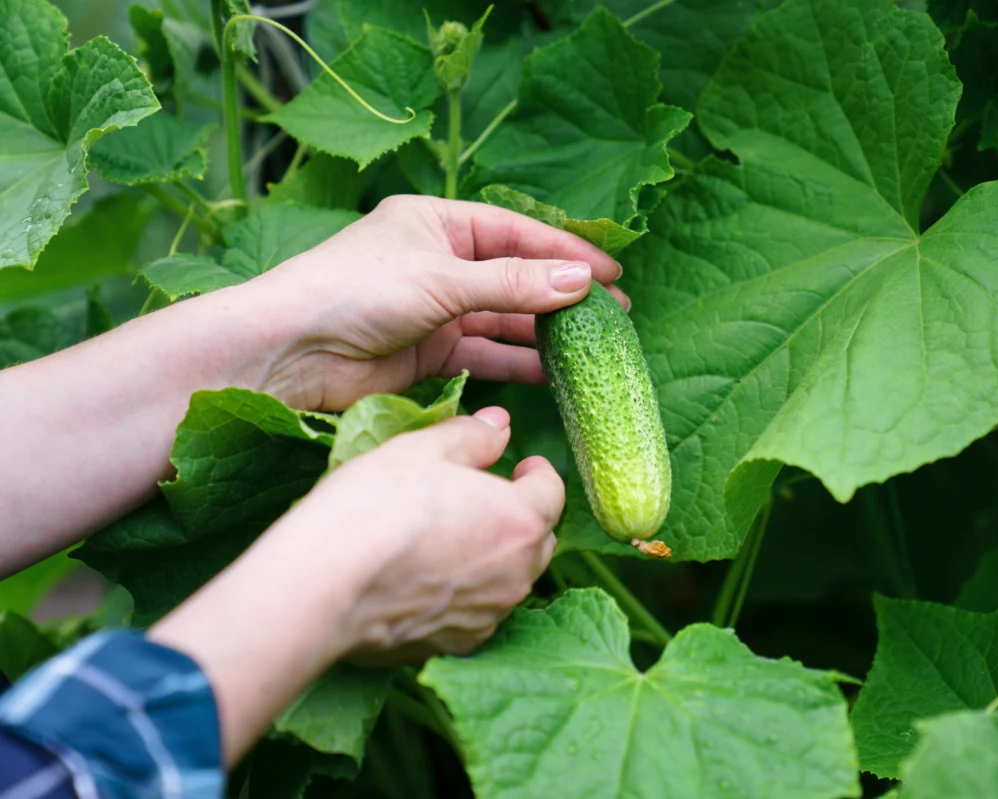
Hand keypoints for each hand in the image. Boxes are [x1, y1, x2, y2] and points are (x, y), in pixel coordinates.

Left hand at [247, 195, 626, 409]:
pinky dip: (517, 362)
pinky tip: (553, 373)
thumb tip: (582, 282)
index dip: (566, 253)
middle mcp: (439, 262)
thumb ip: (513, 284)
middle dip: (563, 296)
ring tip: (593, 346)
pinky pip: (485, 353)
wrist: (288, 350)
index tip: (611, 274)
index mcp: (437, 222)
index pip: (517, 234)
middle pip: (515, 277)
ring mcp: (435, 310)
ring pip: (504, 319)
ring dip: (545, 332)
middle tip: (614, 315)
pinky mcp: (429, 352)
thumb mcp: (442, 279)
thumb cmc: (356, 291)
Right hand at [310, 406, 558, 663]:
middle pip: (538, 540)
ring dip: (494, 558)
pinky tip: (428, 578)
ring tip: (451, 538)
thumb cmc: (375, 508)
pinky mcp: (456, 646)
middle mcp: (516, 575)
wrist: (325, 584)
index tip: (520, 466)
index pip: (552, 491)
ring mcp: (488, 616)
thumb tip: (500, 425)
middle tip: (483, 499)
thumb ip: (472, 436)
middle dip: (520, 517)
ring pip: (509, 580)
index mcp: (520, 521)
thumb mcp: (421, 450)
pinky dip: (465, 595)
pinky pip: (477, 614)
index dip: (536, 474)